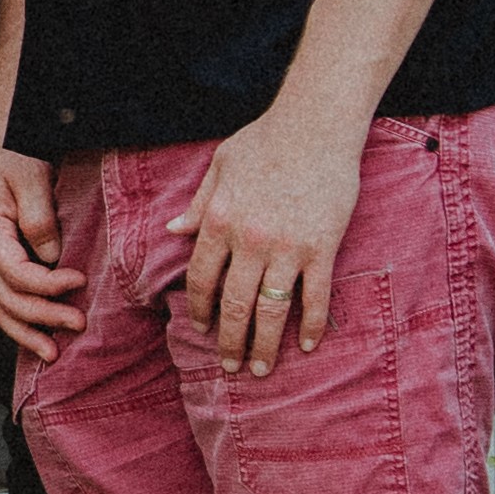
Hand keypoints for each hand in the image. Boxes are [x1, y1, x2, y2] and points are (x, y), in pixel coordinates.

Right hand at [0, 138, 85, 360]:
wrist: (1, 142)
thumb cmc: (14, 154)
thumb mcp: (31, 177)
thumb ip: (40, 219)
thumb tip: (53, 258)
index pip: (16, 274)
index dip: (49, 285)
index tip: (80, 281)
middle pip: (7, 298)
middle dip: (44, 317)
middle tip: (78, 323)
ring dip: (27, 333)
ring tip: (53, 354)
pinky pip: (3, 299)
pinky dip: (20, 322)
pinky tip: (37, 338)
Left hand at [175, 100, 365, 375]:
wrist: (317, 124)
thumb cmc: (265, 140)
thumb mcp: (219, 166)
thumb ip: (198, 204)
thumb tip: (173, 232)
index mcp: (219, 220)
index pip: (201, 277)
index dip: (199, 308)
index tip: (202, 328)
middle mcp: (249, 239)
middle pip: (233, 304)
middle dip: (229, 340)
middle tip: (229, 365)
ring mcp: (286, 247)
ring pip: (270, 309)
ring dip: (263, 344)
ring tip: (259, 369)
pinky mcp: (321, 247)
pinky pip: (315, 296)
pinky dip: (310, 324)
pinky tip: (307, 344)